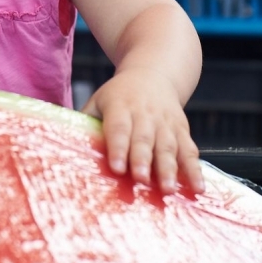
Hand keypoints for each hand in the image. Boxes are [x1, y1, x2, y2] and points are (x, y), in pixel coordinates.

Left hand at [81, 69, 203, 195]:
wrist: (154, 73)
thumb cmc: (118, 95)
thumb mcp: (99, 100)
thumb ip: (85, 121)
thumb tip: (63, 141)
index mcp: (121, 107)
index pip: (119, 128)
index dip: (118, 147)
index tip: (116, 167)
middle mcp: (145, 115)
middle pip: (144, 138)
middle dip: (142, 160)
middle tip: (140, 180)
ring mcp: (166, 123)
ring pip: (169, 146)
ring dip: (169, 169)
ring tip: (168, 190)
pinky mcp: (182, 130)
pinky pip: (190, 150)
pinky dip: (195, 170)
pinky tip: (198, 187)